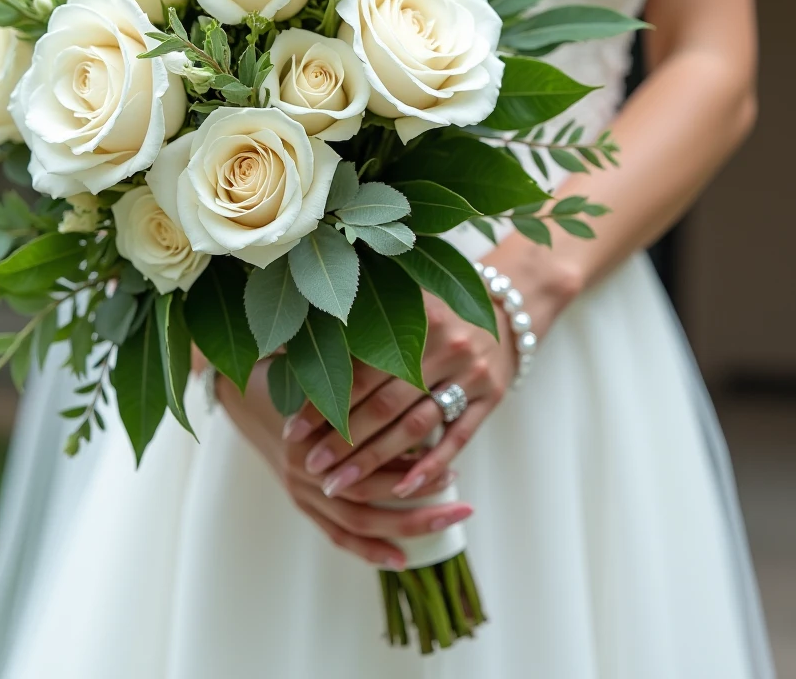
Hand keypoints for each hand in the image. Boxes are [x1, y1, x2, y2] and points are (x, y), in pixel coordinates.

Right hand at [215, 359, 472, 568]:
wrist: (238, 388)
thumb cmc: (284, 368)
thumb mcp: (316, 363)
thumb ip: (355, 371)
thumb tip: (408, 363)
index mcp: (311, 432)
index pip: (370, 460)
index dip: (412, 464)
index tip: (452, 462)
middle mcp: (304, 467)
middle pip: (370, 495)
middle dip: (421, 502)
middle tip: (464, 502)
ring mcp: (300, 489)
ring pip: (359, 522)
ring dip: (405, 525)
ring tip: (447, 518)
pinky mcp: (300, 502)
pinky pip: (337, 535)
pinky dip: (369, 551)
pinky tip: (402, 558)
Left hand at [283, 292, 517, 501]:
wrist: (509, 308)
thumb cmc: (434, 310)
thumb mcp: (400, 304)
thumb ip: (353, 327)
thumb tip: (286, 349)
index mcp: (414, 316)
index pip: (360, 369)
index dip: (324, 400)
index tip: (293, 430)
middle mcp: (445, 343)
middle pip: (385, 403)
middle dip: (344, 440)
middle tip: (311, 467)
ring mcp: (472, 372)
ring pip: (416, 426)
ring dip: (375, 460)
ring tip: (340, 484)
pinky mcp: (492, 396)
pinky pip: (457, 438)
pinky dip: (428, 466)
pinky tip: (400, 491)